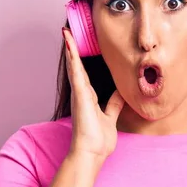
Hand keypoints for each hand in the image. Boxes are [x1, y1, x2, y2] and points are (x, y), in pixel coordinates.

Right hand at [62, 27, 124, 170]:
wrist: (91, 154)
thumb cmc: (98, 140)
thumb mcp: (111, 117)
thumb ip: (114, 104)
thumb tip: (121, 92)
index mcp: (89, 97)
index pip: (84, 73)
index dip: (81, 58)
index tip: (78, 44)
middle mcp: (82, 93)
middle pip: (76, 66)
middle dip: (72, 49)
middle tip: (68, 32)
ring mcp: (80, 94)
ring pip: (74, 66)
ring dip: (70, 49)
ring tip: (66, 33)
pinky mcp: (80, 96)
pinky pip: (76, 73)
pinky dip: (73, 59)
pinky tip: (70, 47)